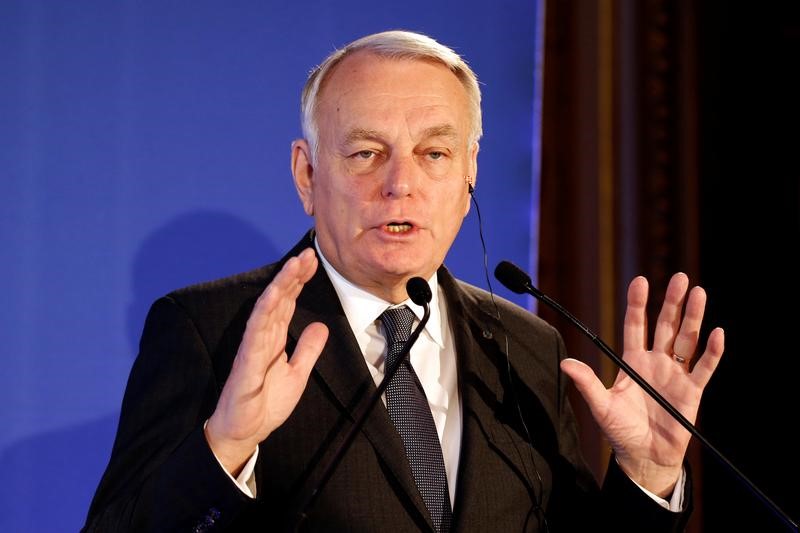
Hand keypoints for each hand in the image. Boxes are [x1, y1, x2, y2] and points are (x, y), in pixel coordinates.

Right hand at [205, 248, 328, 475]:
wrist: (244, 434)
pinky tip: (273, 294)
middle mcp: (262, 338)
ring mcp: (253, 348)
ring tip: (294, 265)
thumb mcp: (297, 375)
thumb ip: (307, 350)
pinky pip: (255, 333)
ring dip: (280, 286)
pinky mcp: (247, 363)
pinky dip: (264, 312)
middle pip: (278, 300)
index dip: (299, 281)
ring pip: (267, 310)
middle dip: (293, 275)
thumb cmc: (264, 404)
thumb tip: (321, 326)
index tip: (312, 261)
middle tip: (308, 253)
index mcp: (274, 340)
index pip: (287, 303)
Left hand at [560, 273, 723, 496]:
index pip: (636, 324)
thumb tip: (566, 364)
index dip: (638, 303)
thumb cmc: (621, 431)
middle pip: (666, 326)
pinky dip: (711, 351)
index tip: (640, 280)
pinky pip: (704, 367)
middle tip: (680, 278)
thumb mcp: (601, 407)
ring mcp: (676, 375)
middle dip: (672, 302)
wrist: (644, 457)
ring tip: (699, 293)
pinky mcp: (692, 391)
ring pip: (687, 340)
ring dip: (693, 317)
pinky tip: (716, 332)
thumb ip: (587, 384)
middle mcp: (656, 362)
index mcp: (633, 361)